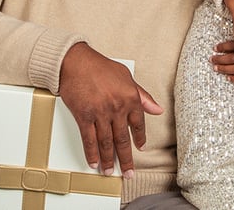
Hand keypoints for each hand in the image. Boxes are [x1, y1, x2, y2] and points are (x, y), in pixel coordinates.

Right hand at [58, 43, 161, 178]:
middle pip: (122, 139)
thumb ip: (142, 95)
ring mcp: (100, 113)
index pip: (138, 124)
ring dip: (109, 160)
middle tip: (128, 172)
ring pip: (106, 143)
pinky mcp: (84, 116)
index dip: (140, 139)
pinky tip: (94, 162)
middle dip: (126, 159)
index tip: (140, 148)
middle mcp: (117, 108)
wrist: (76, 61)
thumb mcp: (127, 76)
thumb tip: (157, 109)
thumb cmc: (100, 66)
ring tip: (110, 172)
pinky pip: (89, 139)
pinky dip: (91, 153)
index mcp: (130, 98)